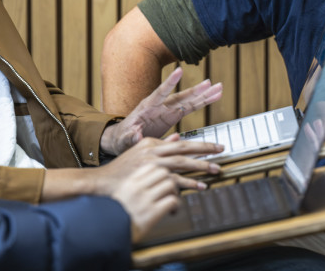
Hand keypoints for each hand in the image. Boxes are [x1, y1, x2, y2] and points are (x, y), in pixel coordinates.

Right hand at [40, 135, 222, 201]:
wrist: (102, 186)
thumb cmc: (120, 174)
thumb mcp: (139, 154)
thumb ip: (159, 145)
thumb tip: (177, 138)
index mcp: (150, 144)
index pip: (180, 142)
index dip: (199, 144)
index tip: (213, 147)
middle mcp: (152, 151)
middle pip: (184, 148)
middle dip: (205, 150)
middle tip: (221, 151)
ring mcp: (151, 165)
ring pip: (182, 162)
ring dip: (201, 167)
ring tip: (215, 170)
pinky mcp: (150, 178)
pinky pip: (175, 180)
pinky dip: (189, 183)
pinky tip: (200, 186)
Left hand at [101, 67, 222, 154]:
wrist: (124, 138)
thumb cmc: (122, 137)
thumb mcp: (124, 139)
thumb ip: (131, 137)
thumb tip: (136, 135)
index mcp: (147, 107)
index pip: (160, 92)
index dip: (169, 83)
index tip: (179, 71)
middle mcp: (160, 105)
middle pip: (180, 96)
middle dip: (195, 90)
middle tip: (210, 83)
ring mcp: (168, 109)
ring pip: (189, 100)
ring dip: (204, 95)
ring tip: (218, 88)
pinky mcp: (173, 115)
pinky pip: (191, 108)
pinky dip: (203, 103)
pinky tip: (214, 97)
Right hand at [110, 163, 180, 242]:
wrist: (108, 234)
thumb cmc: (114, 217)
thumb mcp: (120, 194)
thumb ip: (133, 186)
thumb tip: (148, 183)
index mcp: (129, 183)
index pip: (151, 166)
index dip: (160, 172)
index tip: (162, 180)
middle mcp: (137, 188)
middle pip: (163, 172)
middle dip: (169, 180)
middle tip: (169, 190)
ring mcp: (145, 199)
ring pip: (170, 184)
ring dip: (174, 193)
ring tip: (172, 202)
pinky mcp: (153, 213)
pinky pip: (172, 200)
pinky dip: (176, 206)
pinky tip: (172, 212)